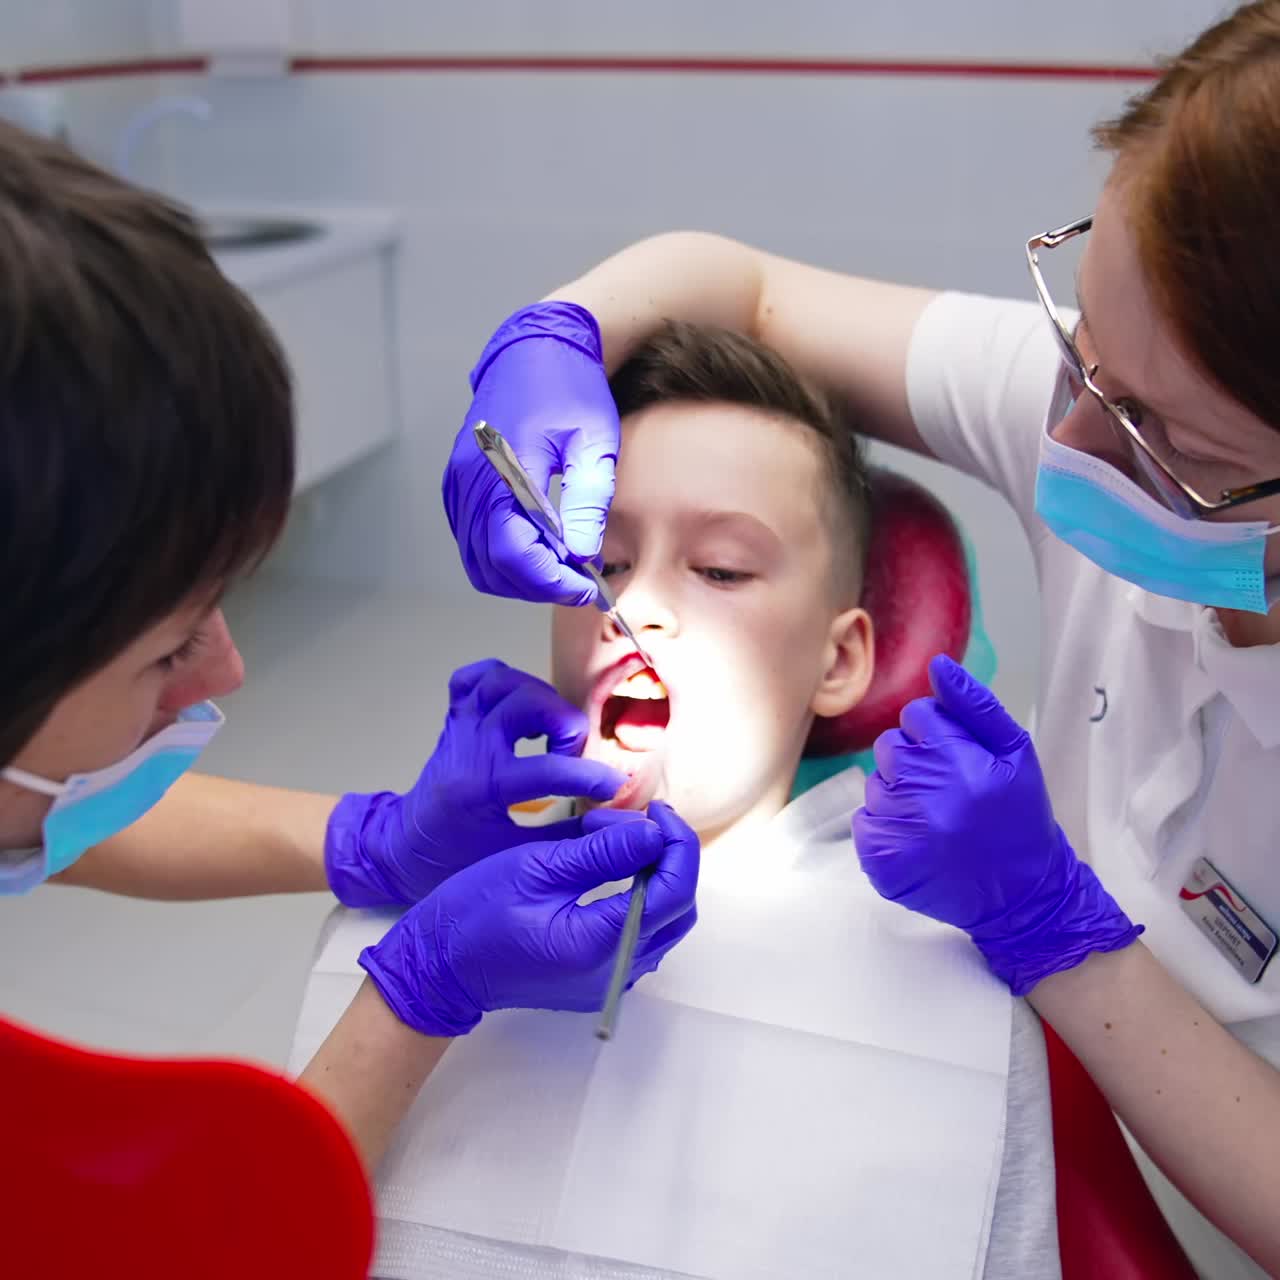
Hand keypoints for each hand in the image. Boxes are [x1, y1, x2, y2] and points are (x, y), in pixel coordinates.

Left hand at [325, 659, 625, 907]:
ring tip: (552, 728)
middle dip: (564, 722)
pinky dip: (502, 680)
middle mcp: (469, 749)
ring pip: (502, 680)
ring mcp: (459, 728)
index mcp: (482, 788)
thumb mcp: (515, 860)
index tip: (612, 787)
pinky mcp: (455, 718)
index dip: (589, 775)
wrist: (403, 849)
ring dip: (538, 696)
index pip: (547, 770)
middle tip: (573, 752)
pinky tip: (519, 703)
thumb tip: (621, 828)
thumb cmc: (454, 861)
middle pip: (525, 703)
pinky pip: (475, 676)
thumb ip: (568, 841)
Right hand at [360, 802, 699, 1035]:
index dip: (676, 844)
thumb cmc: (475, 914)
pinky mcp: (599, 981)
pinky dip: (639, 899)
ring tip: (621, 840)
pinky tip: (611, 871)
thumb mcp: (536, 867)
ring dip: (657, 877)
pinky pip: (641, 936)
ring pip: (664, 923)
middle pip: (678, 908)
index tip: (656, 812)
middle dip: (670, 857)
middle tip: (641, 820)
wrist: (439, 969)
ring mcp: (610, 983)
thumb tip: (654, 833)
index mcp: (600, 943)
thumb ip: (602, 852)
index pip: (674, 890)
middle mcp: (615, 972)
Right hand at [442, 301, 619, 605]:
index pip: (515, 552)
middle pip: (494, 565)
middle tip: (582, 582)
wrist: (535, 349)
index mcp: (501, 469)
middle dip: (539, 584)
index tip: (589, 588)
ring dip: (520, 577)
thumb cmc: (569, 389)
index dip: (552, 580)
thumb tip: (582, 553)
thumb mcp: (593, 441)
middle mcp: (470, 482)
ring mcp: (459, 486)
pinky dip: (504, 560)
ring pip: (479, 561)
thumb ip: (586, 499)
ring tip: (564, 569)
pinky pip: (472, 543)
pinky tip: (541, 550)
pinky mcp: (459, 487)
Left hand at [852, 655, 1141, 994]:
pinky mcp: (881, 861)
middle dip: (914, 761)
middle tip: (947, 789)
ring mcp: (900, 832)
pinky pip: (864, 820)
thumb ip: (976, 706)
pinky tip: (919, 838)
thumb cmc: (1020, 816)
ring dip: (898, 793)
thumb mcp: (1016, 753)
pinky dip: (885, 826)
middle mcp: (925, 797)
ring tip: (937, 817)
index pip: (916, 716)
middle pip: (890, 747)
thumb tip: (938, 666)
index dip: (935, 734)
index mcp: (960, 764)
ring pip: (875, 783)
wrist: (1022, 894)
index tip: (955, 758)